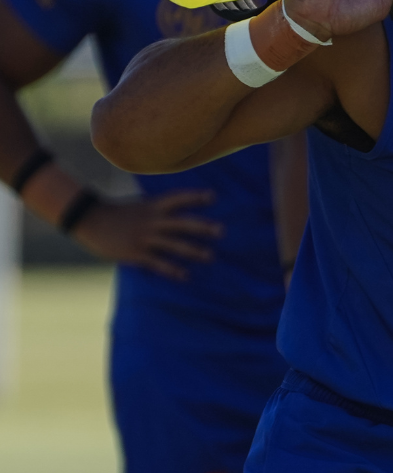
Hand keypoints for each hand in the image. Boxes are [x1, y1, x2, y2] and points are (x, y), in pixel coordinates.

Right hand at [72, 189, 222, 280]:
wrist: (90, 221)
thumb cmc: (117, 213)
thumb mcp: (139, 205)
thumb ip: (157, 209)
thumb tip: (175, 211)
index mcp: (152, 206)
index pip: (178, 198)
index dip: (195, 196)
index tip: (213, 196)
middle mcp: (152, 220)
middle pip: (182, 223)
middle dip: (203, 227)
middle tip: (221, 231)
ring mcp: (145, 237)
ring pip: (174, 244)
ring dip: (194, 251)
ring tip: (210, 256)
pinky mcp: (136, 253)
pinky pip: (158, 263)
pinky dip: (173, 270)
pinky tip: (185, 276)